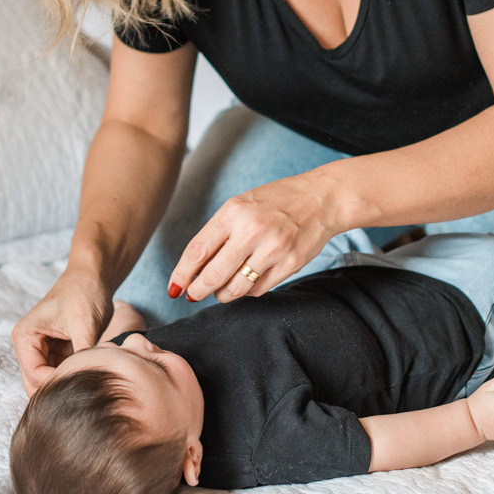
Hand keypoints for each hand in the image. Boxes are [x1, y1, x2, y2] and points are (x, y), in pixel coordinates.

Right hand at [11, 266, 112, 396]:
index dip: (56, 382)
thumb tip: (86, 379)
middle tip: (83, 389)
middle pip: (35, 383)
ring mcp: (42, 350)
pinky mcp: (57, 352)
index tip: (81, 381)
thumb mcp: (84, 323)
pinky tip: (88, 373)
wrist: (94, 276)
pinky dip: (72, 376)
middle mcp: (28, 345)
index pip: (34, 374)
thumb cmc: (85, 292)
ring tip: (88, 379)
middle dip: (57, 388)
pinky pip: (60, 373)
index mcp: (25, 336)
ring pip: (48, 381)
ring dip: (65, 382)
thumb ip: (81, 354)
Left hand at [168, 171, 340, 303]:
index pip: (198, 251)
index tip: (174, 287)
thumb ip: (218, 234)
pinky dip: (248, 291)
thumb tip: (193, 268)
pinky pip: (258, 290)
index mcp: (234, 212)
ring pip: (236, 288)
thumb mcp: (241, 205)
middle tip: (192, 295)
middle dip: (197, 290)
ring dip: (222, 295)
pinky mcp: (290, 264)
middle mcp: (252, 230)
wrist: (319, 198)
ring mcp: (273, 249)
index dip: (182, 274)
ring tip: (220, 290)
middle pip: (213, 275)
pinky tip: (247, 281)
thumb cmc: (275, 201)